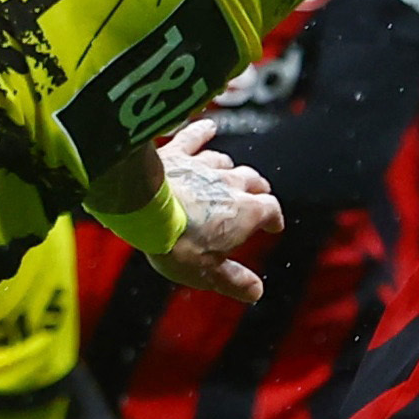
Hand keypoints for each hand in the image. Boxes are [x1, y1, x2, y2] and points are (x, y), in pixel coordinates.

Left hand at [137, 120, 282, 306]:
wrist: (144, 209)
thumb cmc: (178, 244)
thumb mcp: (208, 273)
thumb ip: (234, 281)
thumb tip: (256, 293)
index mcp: (246, 212)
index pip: (271, 210)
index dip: (274, 218)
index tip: (273, 225)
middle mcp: (230, 183)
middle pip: (253, 181)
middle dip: (258, 190)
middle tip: (257, 197)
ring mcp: (203, 165)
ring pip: (225, 162)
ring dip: (230, 168)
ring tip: (230, 173)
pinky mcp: (177, 154)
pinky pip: (193, 137)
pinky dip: (202, 131)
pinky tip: (208, 125)